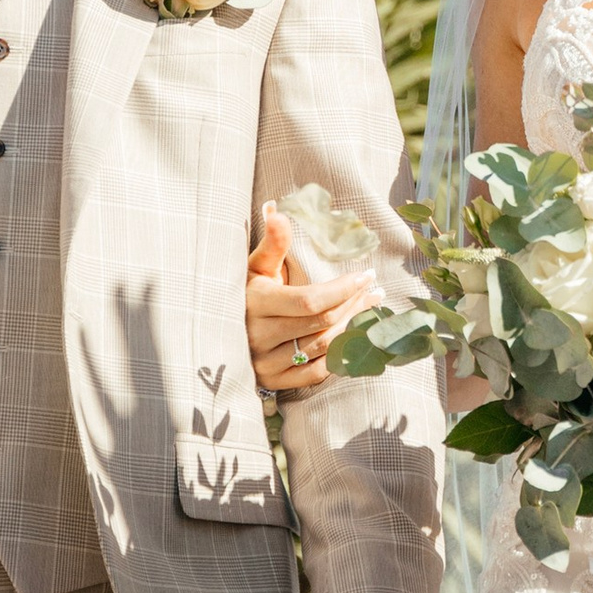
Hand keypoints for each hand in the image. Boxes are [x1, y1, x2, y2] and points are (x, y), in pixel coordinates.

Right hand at [246, 206, 378, 393]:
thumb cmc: (246, 292)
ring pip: (323, 347)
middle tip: (373, 289)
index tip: (365, 276)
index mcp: (255, 303)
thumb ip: (272, 243)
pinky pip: (316, 374)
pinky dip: (339, 357)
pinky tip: (353, 338)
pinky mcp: (273, 382)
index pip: (310, 300)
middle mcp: (258, 336)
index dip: (343, 289)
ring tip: (369, 308)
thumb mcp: (256, 266)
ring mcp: (265, 363)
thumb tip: (277, 210)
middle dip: (354, 304)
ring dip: (353, 327)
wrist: (219, 332)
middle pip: (322, 322)